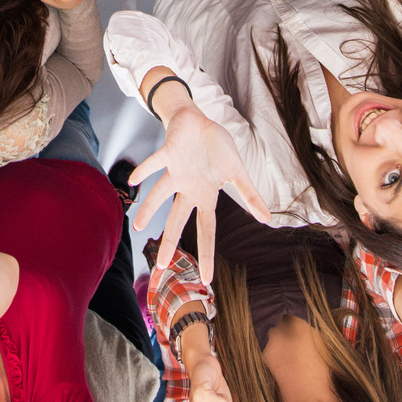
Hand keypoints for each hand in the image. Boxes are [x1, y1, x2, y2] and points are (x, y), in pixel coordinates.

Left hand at [128, 100, 273, 269]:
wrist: (198, 121)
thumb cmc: (216, 148)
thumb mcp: (237, 170)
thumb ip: (249, 194)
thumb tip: (268, 218)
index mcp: (205, 195)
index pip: (207, 230)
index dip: (206, 253)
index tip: (205, 279)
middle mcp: (187, 188)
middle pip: (177, 219)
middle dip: (170, 241)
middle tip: (161, 266)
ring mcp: (176, 172)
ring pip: (159, 194)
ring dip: (149, 208)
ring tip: (135, 224)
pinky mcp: (169, 153)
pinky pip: (155, 164)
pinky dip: (145, 171)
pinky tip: (133, 180)